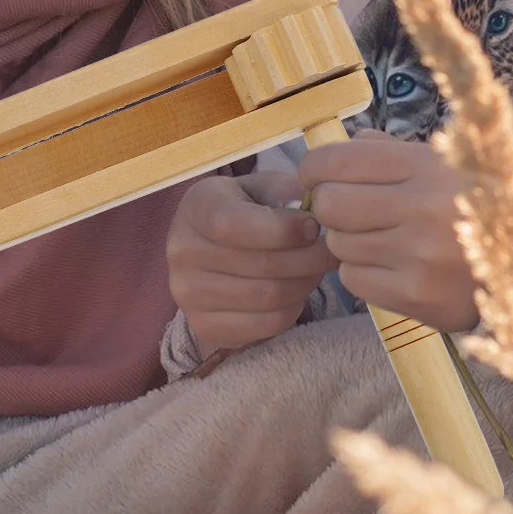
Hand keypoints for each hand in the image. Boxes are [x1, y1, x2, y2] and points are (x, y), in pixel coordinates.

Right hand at [167, 171, 334, 355]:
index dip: (282, 230)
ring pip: (267, 298)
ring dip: (304, 284)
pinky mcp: (204, 326)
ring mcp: (188, 294)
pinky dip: (292, 309)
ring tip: (315, 270)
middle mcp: (182, 251)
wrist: (212, 247)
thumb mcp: (261, 188)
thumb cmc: (245, 210)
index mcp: (196, 207)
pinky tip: (296, 291)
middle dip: (308, 259)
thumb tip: (310, 212)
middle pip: (260, 265)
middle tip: (330, 252)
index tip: (314, 227)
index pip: (234, 225)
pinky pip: (264, 325)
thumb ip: (284, 192)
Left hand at [296, 132, 479, 332]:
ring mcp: (418, 255)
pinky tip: (387, 266)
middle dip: (328, 206)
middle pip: (330, 204)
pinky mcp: (415, 296)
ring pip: (338, 244)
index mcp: (428, 166)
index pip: (340, 159)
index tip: (314, 175)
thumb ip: (393, 152)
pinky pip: (353, 279)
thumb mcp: (445, 165)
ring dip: (347, 241)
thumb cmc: (477, 207)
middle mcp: (422, 207)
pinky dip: (361, 272)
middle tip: (346, 211)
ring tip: (378, 239)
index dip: (314, 167)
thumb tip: (348, 143)